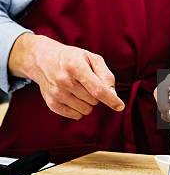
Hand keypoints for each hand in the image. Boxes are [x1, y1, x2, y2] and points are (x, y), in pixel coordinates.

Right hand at [9, 34, 124, 119]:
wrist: (43, 59)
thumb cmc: (73, 58)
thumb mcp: (91, 58)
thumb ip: (105, 75)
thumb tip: (112, 94)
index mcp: (76, 67)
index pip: (97, 89)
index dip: (110, 99)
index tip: (120, 106)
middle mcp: (64, 81)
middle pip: (93, 100)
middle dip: (96, 94)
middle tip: (87, 82)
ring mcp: (56, 93)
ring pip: (85, 110)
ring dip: (88, 103)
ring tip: (79, 89)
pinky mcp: (51, 103)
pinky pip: (75, 115)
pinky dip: (79, 109)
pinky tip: (73, 97)